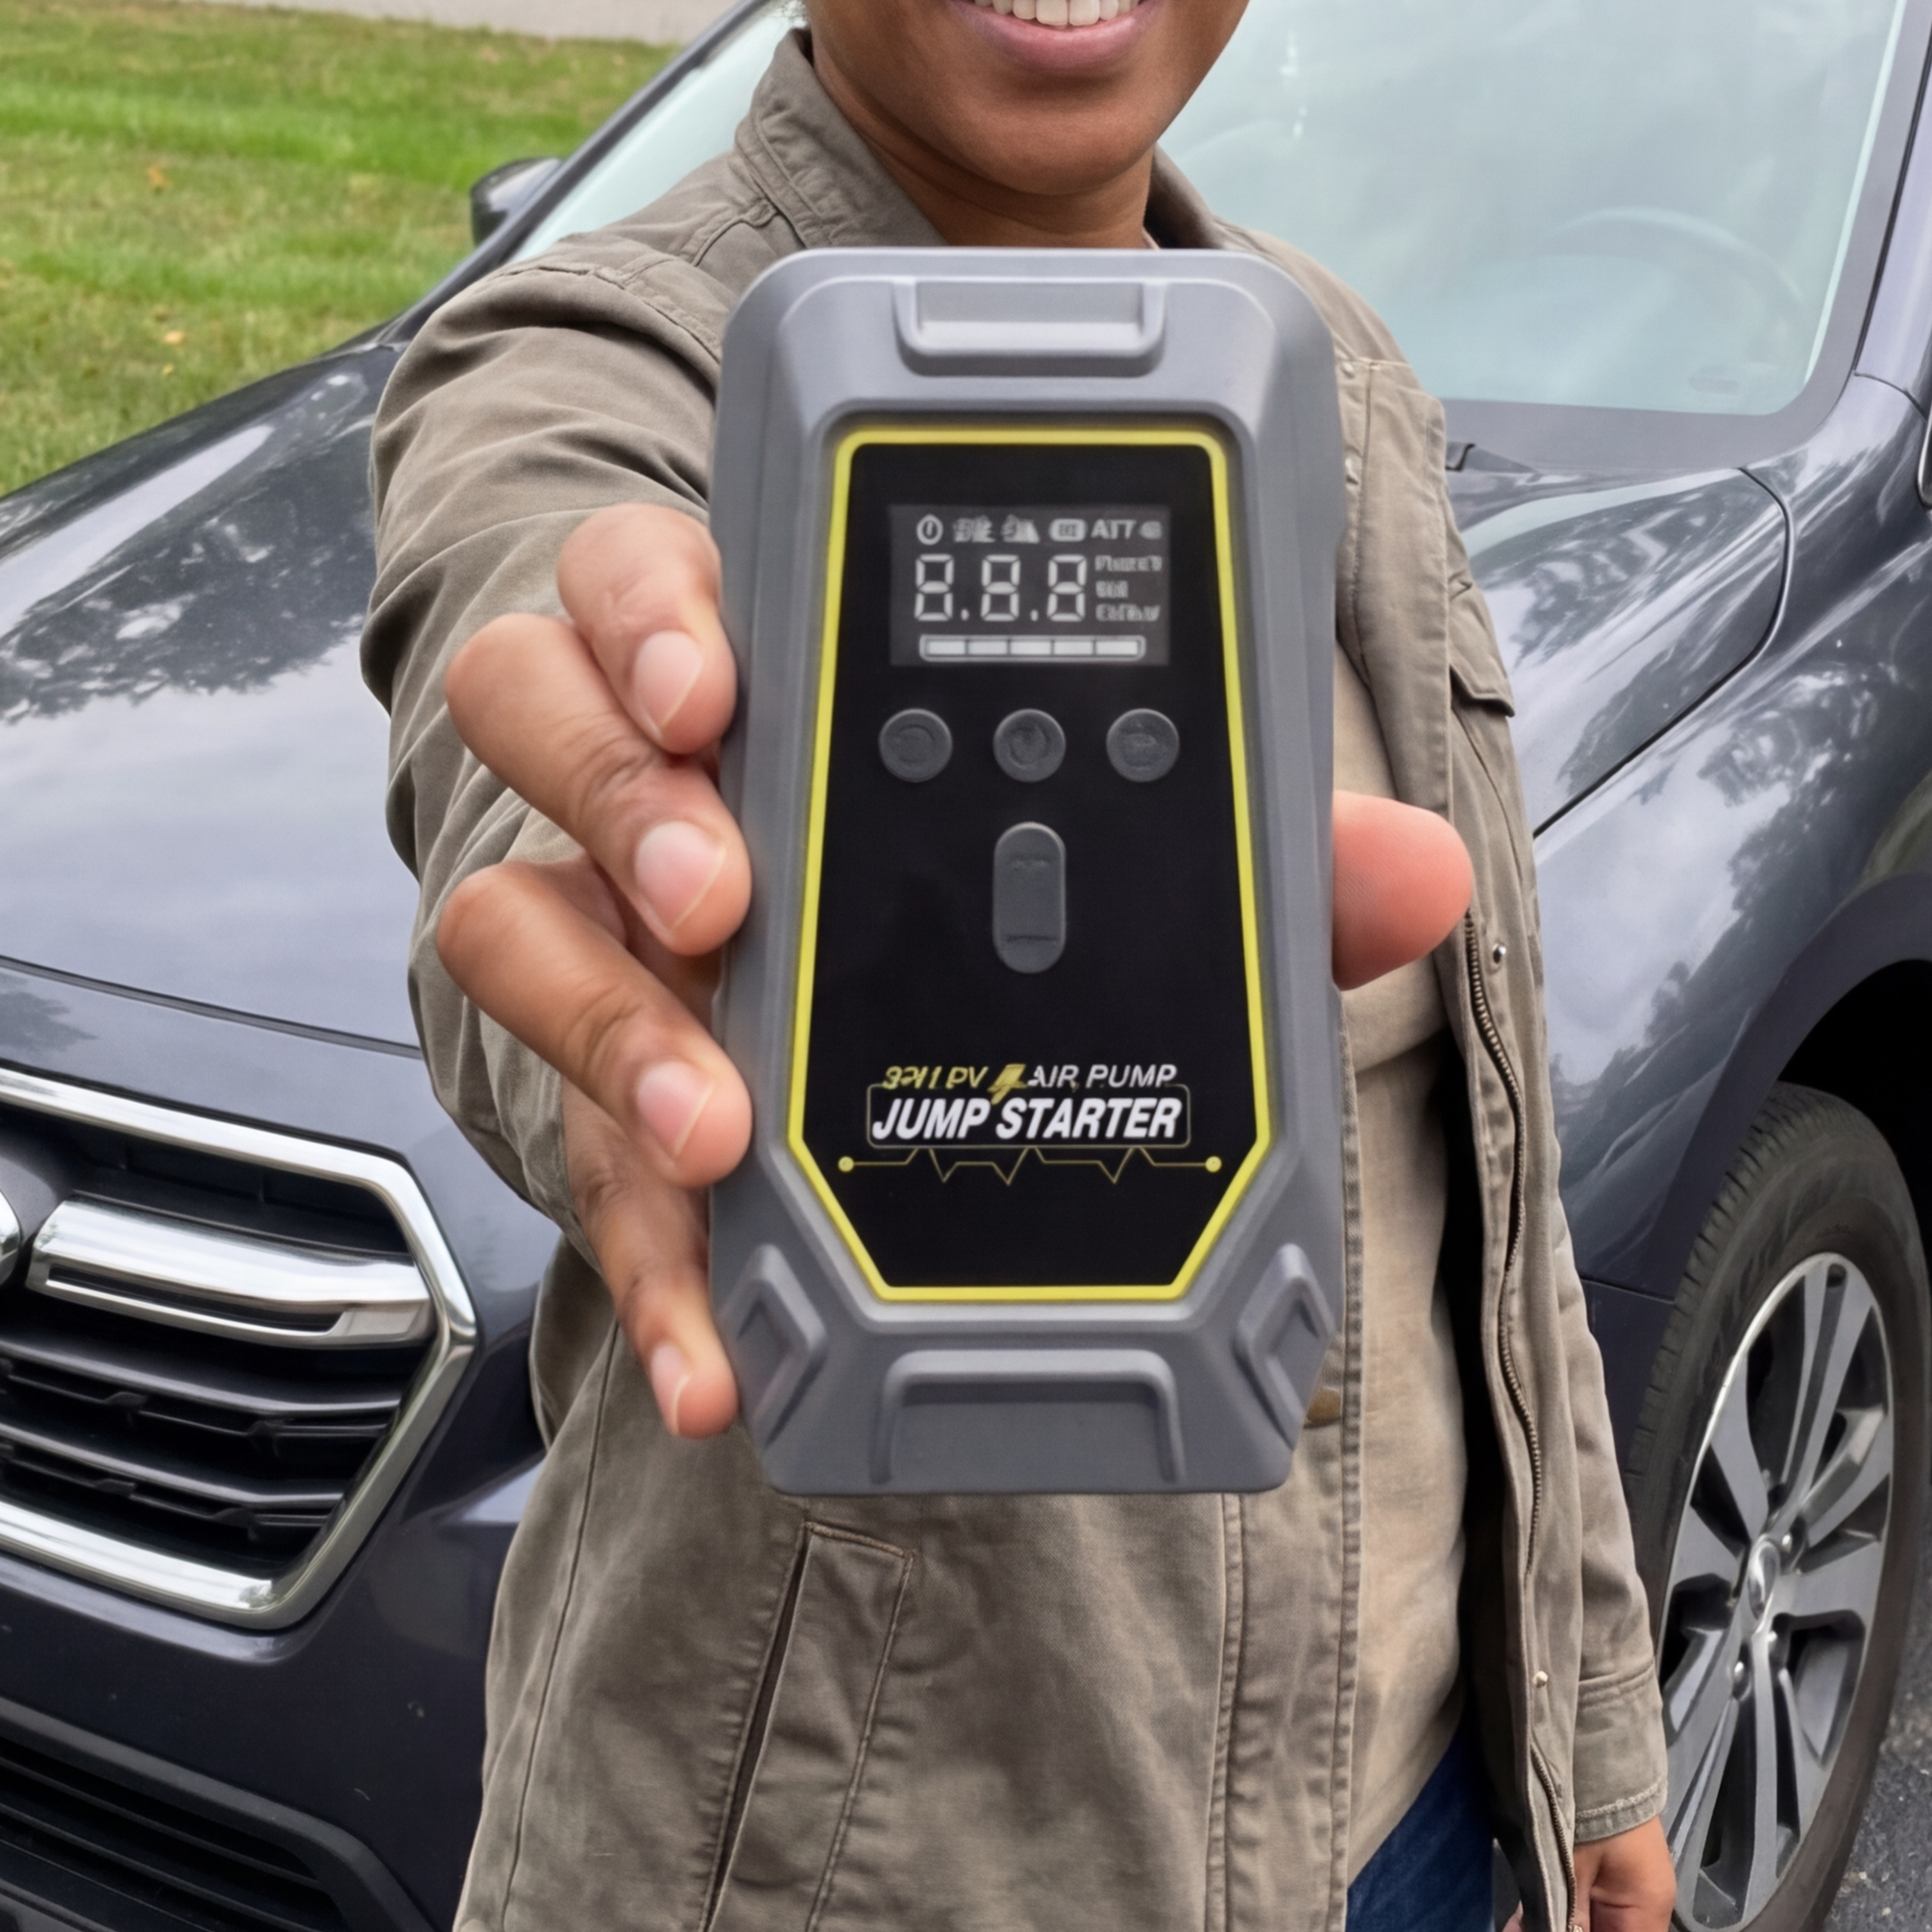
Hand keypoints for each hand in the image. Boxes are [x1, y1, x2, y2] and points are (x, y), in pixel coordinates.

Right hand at [432, 497, 1476, 1439]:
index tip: (719, 685)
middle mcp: (644, 787)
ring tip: (717, 1124)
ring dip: (608, 1026)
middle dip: (626, 801)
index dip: (654, 614)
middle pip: (540, 723)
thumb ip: (1261, 854)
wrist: (860, 1055)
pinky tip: (717, 1355)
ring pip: (518, 933)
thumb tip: (1413, 873)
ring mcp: (609, 947)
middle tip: (724, 895)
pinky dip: (653, 1271)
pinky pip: (584, 1178)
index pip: (643, 575)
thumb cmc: (977, 883)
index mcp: (758, 672)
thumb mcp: (1124, 854)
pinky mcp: (610, 1113)